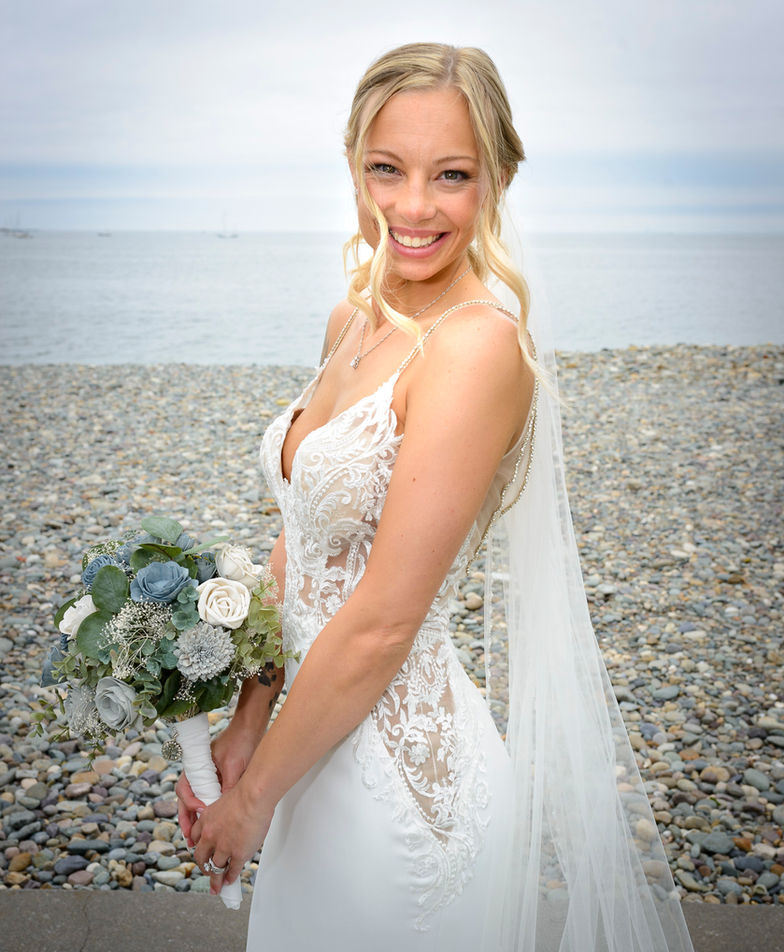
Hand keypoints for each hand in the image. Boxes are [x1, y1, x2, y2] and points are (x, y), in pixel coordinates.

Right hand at [175, 723, 259, 847]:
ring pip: (195, 802)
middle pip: (186, 800)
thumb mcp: (233, 766)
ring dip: (195, 820)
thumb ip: (228, 787)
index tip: (201, 812)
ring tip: (196, 840)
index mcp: (195, 766)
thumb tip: (226, 811)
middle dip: (187, 820)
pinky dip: (207, 813)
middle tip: (191, 839)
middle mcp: (197, 773)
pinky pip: (207, 800)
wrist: (250, 729)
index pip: (184, 790)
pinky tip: (211, 826)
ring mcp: (205, 778)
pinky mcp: (216, 781)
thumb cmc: (239, 742)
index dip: (191, 804)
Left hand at [191, 778, 274, 892]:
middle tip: (206, 871)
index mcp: (205, 820)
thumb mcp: (223, 801)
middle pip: (201, 857)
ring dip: (216, 879)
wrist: (253, 796)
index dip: (198, 847)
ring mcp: (223, 847)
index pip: (195, 839)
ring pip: (215, 869)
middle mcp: (210, 836)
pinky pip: (232, 870)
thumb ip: (221, 814)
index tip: (201, 851)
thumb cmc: (244, 794)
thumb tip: (228, 819)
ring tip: (216, 886)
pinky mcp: (237, 854)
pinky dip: (230, 878)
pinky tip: (229, 881)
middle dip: (203, 867)